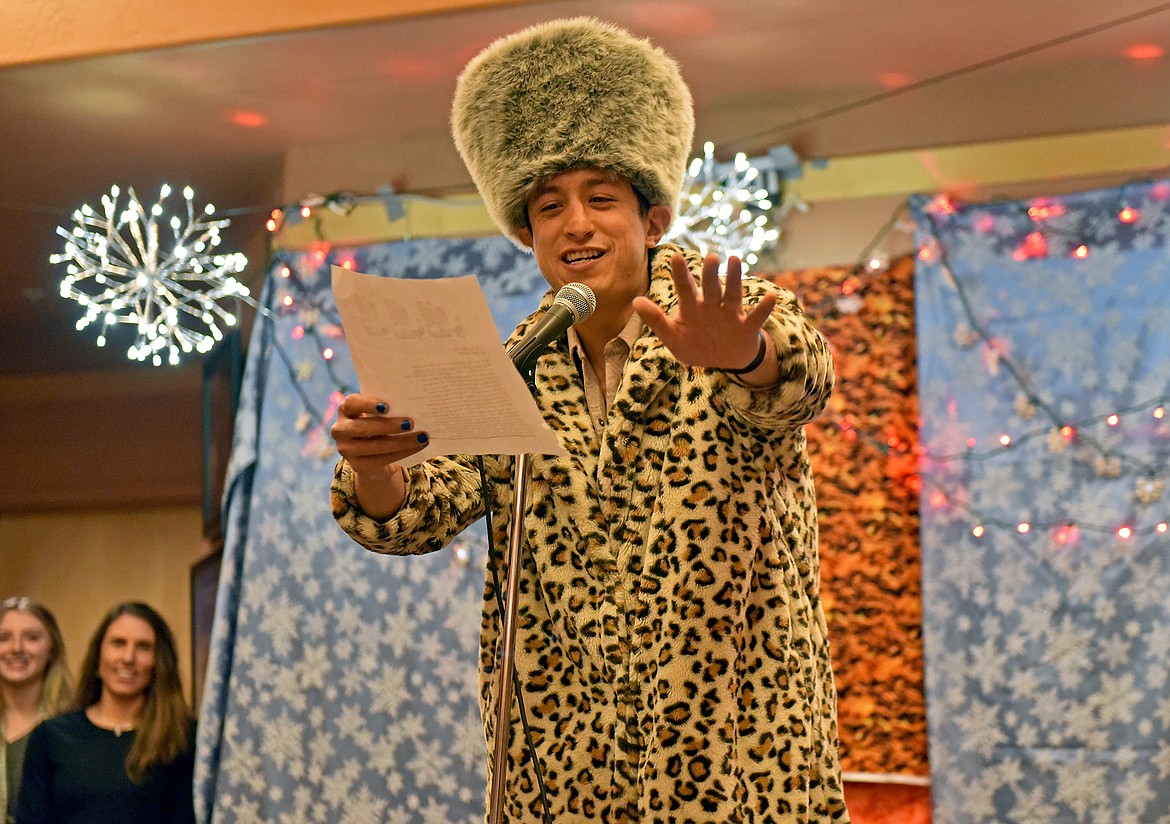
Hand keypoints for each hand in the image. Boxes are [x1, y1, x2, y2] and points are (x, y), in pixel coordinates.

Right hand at [331, 394, 427, 518]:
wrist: (373, 453)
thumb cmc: (379, 423)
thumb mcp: (379, 414)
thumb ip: (387, 409)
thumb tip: (413, 406)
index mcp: (345, 410)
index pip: (351, 403)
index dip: (367, 404)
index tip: (387, 406)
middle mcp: (340, 429)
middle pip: (362, 427)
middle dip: (388, 426)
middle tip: (410, 423)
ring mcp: (346, 449)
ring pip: (374, 446)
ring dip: (401, 442)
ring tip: (421, 437)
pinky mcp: (357, 465)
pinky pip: (381, 460)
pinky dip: (403, 453)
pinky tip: (417, 446)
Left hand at [632, 253, 776, 370]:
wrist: (723, 361)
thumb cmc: (695, 345)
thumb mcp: (672, 337)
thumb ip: (656, 321)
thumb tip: (635, 301)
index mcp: (692, 307)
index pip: (685, 288)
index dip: (681, 274)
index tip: (676, 256)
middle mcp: (712, 305)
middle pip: (711, 287)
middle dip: (710, 274)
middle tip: (710, 257)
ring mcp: (731, 314)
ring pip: (733, 294)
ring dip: (735, 279)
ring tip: (735, 260)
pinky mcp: (747, 327)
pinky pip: (757, 317)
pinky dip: (764, 309)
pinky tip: (771, 298)